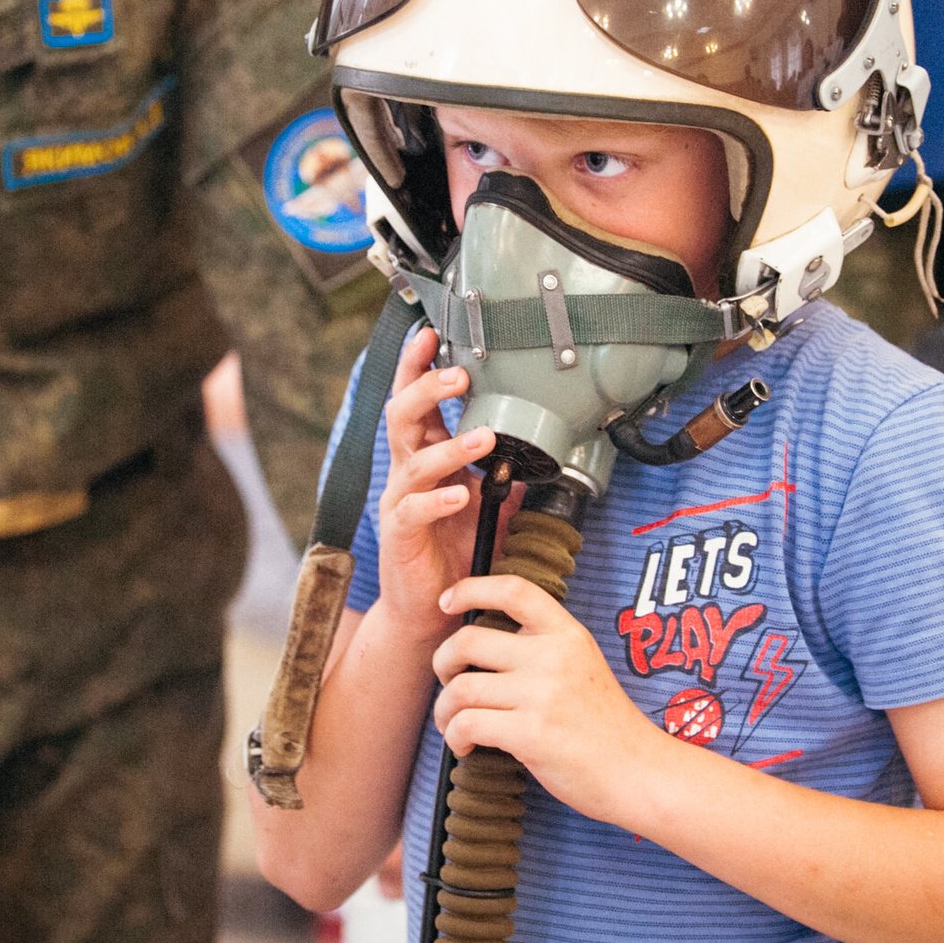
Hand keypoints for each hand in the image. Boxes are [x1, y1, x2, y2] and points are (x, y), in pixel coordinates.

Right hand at [370, 327, 505, 646]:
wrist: (431, 610)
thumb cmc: (457, 551)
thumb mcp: (492, 503)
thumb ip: (507, 471)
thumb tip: (544, 443)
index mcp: (425, 456)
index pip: (415, 401)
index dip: (418, 365)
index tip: (430, 332)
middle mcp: (406, 473)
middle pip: (401, 416)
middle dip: (427, 389)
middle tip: (459, 374)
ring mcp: (399, 503)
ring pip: (412, 461)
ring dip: (449, 446)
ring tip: (483, 438)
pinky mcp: (399, 536)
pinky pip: (413, 510)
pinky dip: (437, 499)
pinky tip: (460, 494)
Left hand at [430, 572, 665, 825]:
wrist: (639, 772)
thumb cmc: (603, 727)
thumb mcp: (583, 666)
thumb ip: (543, 649)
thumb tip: (481, 644)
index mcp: (568, 634)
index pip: (514, 589)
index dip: (471, 588)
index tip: (447, 601)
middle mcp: (554, 656)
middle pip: (467, 640)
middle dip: (442, 663)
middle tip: (448, 683)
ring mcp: (542, 694)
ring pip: (460, 688)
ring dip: (444, 710)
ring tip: (453, 725)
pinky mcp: (531, 734)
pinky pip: (467, 725)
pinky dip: (454, 737)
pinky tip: (466, 746)